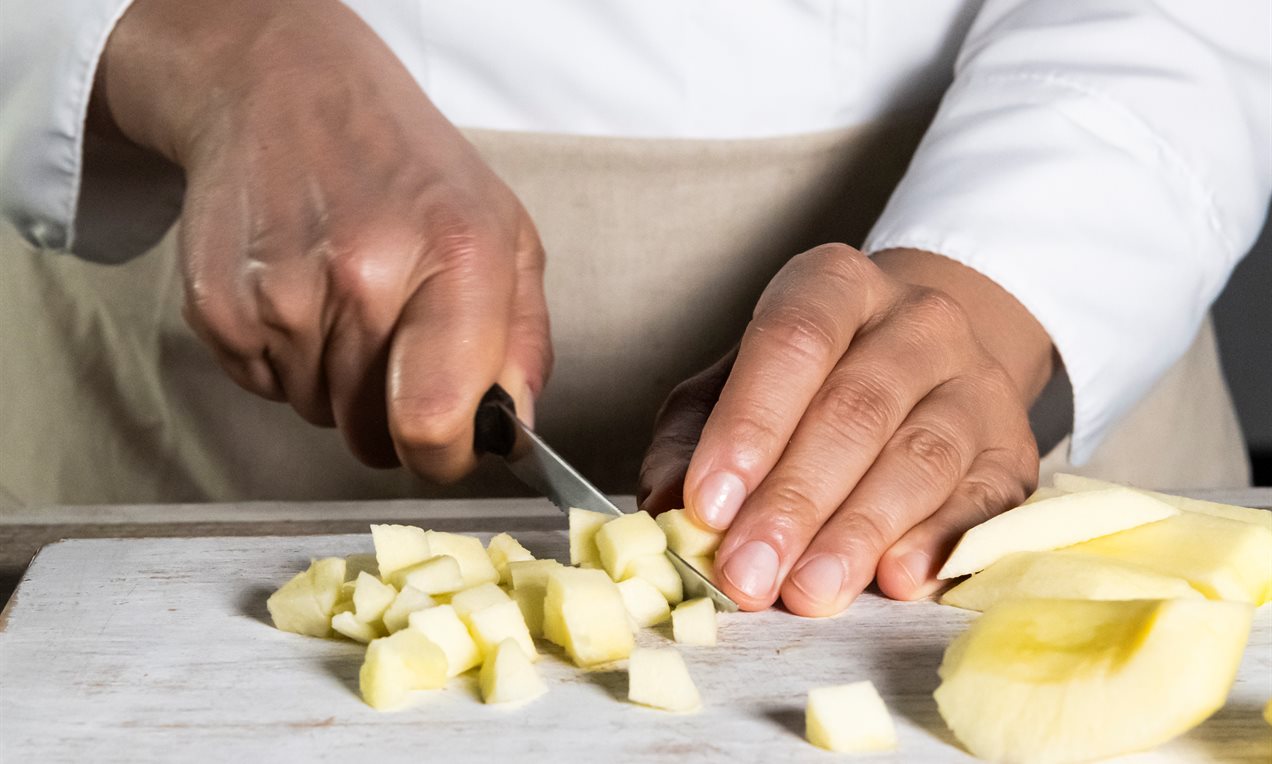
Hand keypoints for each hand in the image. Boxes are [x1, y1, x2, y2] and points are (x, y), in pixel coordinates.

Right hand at [93, 0, 550, 479]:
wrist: (285, 90)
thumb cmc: (410, 170)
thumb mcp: (505, 234)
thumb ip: (524, 342)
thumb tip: (514, 432)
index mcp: (455, 259)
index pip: (435, 422)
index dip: (445, 455)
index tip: (449, 444)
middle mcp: (363, 278)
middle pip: (374, 436)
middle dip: (393, 416)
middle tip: (398, 345)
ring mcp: (280, 295)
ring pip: (320, 416)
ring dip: (339, 383)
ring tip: (345, 298)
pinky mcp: (219, 309)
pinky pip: (266, 390)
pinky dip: (287, 361)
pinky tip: (300, 292)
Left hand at [640, 245, 1053, 614]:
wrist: (924, 363)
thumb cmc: (807, 381)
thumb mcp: (732, 386)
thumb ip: (692, 441)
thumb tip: (663, 507)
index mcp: (835, 285)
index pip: (793, 342)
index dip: (749, 426)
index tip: (708, 505)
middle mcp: (917, 321)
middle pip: (856, 409)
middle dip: (794, 501)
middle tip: (747, 573)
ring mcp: (975, 383)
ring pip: (919, 457)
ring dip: (858, 533)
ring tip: (809, 591)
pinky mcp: (1013, 452)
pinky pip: (982, 500)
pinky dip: (939, 545)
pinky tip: (897, 581)